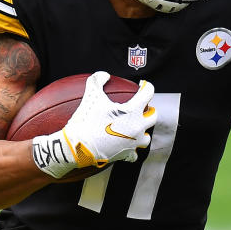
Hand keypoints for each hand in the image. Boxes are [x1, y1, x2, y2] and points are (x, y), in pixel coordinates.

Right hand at [32, 71, 156, 178]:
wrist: (77, 147)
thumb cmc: (85, 121)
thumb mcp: (90, 96)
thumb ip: (97, 81)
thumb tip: (104, 75)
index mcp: (133, 111)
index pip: (148, 94)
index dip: (146, 86)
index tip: (143, 85)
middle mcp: (138, 127)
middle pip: (153, 116)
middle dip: (149, 110)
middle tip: (142, 107)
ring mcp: (134, 142)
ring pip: (147, 137)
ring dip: (143, 131)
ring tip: (135, 128)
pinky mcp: (127, 154)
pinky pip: (135, 154)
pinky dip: (132, 149)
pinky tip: (126, 145)